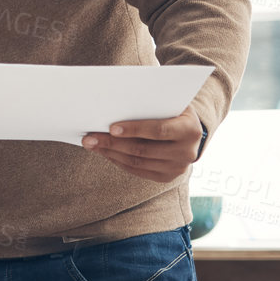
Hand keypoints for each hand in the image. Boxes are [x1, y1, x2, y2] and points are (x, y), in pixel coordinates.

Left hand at [81, 106, 201, 183]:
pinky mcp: (166, 177)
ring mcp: (177, 167)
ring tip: (91, 144)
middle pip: (143, 149)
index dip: (134, 129)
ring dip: (110, 152)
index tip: (111, 128)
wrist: (189, 133)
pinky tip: (104, 152)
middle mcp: (187, 152)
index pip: (159, 131)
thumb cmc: (172, 112)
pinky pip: (137, 171)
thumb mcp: (168, 104)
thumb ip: (149, 104)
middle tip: (89, 137)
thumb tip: (114, 103)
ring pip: (137, 162)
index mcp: (190, 130)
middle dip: (112, 143)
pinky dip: (117, 160)